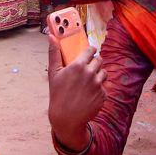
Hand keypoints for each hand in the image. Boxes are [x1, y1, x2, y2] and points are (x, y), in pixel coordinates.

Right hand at [47, 37, 104, 152]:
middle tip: (88, 68)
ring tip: (89, 81)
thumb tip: (51, 36)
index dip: (91, 51)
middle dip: (95, 62)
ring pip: (104, 73)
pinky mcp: (103, 95)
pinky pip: (104, 87)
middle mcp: (90, 73)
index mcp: (78, 65)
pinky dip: (99, 89)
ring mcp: (98, 85)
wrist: (66, 118)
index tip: (89, 52)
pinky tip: (89, 94)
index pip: (91, 50)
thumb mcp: (53, 73)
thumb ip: (54, 53)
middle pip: (99, 60)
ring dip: (99, 74)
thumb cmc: (58, 94)